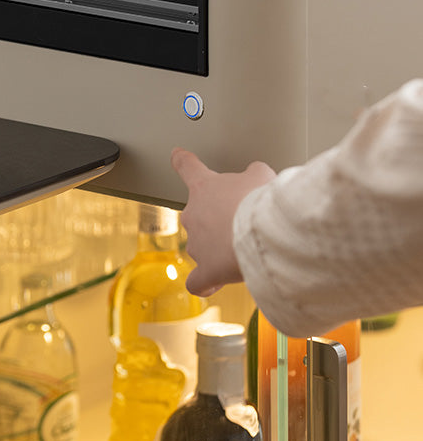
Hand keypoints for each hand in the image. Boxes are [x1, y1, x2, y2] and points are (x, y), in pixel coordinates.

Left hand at [171, 148, 275, 296]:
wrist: (263, 233)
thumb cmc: (261, 202)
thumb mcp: (261, 176)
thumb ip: (253, 175)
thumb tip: (254, 178)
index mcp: (204, 188)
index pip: (188, 168)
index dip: (183, 161)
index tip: (177, 156)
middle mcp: (193, 215)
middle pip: (199, 214)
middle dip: (219, 218)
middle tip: (246, 220)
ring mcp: (197, 244)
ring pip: (202, 245)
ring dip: (219, 247)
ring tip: (247, 249)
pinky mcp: (206, 271)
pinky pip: (198, 280)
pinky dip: (206, 283)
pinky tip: (214, 284)